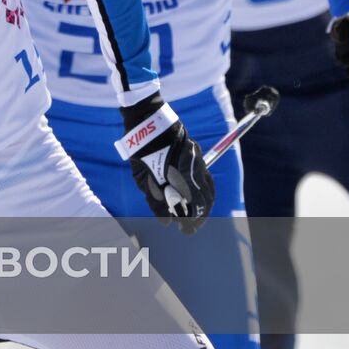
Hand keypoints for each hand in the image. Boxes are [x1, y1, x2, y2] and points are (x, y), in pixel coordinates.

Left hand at [119, 96, 214, 233]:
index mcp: (182, 173)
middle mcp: (195, 167)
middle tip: (188, 227)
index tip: (184, 231)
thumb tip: (167, 222)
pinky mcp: (197, 155)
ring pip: (208, 188)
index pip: (195, 205)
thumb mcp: (143, 177)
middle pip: (205, 198)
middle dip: (198, 216)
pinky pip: (205, 177)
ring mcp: (198, 159)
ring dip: (202, 205)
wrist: (146, 117)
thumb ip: (156, 200)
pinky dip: (202, 191)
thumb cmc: (141, 147)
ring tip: (191, 216)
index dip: (191, 221)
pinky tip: (194, 198)